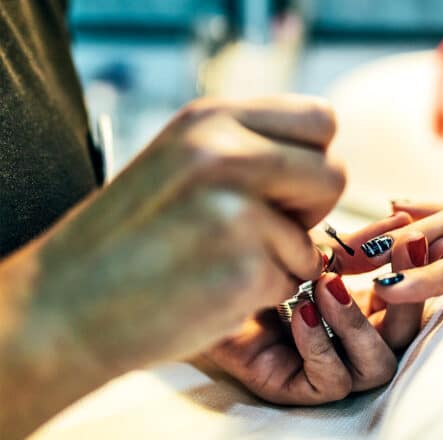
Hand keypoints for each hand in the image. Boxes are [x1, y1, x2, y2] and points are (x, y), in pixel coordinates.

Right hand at [5, 95, 345, 374]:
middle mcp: (225, 153)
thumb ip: (249, 149)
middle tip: (262, 229)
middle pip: (334, 173)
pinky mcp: (244, 268)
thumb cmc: (132, 237)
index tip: (281, 186)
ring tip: (224, 261)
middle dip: (310, 209)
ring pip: (315, 238)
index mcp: (211, 118)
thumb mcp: (182, 161)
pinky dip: (265, 293)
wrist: (65, 304)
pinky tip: (215, 289)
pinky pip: (294, 280)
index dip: (312, 159)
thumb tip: (322, 163)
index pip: (320, 120)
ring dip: (284, 258)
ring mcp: (235, 210)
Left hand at [206, 216, 442, 403]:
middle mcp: (355, 343)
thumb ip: (359, 247)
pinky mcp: (300, 389)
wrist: (203, 285)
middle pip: (406, 339)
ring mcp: (331, 368)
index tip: (440, 237)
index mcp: (367, 311)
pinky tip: (301, 310)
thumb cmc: (263, 265)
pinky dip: (319, 344)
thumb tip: (404, 222)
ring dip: (357, 323)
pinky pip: (330, 380)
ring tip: (328, 285)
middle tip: (400, 256)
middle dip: (408, 298)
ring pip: (376, 366)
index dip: (429, 273)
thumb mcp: (317, 250)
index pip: (412, 301)